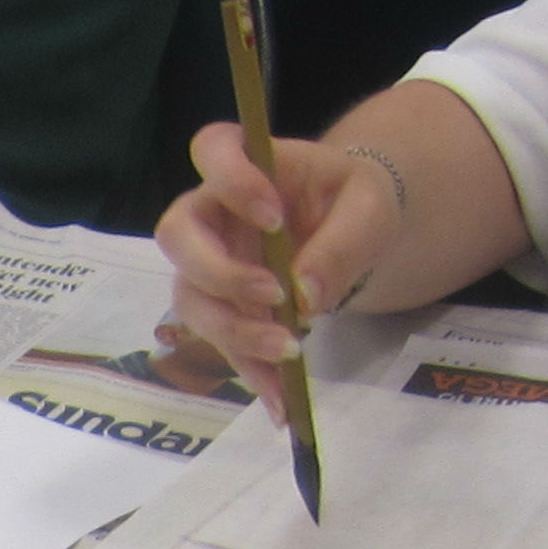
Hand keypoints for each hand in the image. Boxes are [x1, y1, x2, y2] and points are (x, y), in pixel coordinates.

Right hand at [157, 125, 397, 421]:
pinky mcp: (220, 308)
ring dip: (234, 330)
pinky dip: (250, 371)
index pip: (213, 149)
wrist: (353, 232)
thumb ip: (341, 243)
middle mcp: (212, 213)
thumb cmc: (355, 201)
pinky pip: (220, 342)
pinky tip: (281, 399)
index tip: (274, 218)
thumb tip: (305, 297)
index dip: (231, 182)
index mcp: (247, 165)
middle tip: (274, 296)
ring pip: (192, 299)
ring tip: (289, 353)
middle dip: (219, 274)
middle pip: (179, 237)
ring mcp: (207, 264)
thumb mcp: (368, 208)